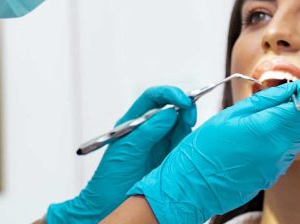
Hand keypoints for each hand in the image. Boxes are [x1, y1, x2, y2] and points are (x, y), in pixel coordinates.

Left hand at [46, 86, 196, 223]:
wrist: (108, 205)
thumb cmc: (110, 178)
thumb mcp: (126, 151)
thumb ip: (146, 132)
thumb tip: (168, 112)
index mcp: (133, 123)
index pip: (152, 99)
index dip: (168, 94)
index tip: (183, 99)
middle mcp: (149, 131)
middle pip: (171, 109)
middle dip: (184, 107)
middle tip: (191, 115)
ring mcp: (161, 144)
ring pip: (181, 126)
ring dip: (188, 124)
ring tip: (190, 129)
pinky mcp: (171, 159)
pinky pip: (185, 145)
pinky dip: (191, 142)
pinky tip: (191, 145)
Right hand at [128, 81, 299, 223]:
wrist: (193, 186)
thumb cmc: (204, 148)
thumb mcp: (230, 114)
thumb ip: (264, 100)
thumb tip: (287, 88)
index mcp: (267, 129)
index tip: (293, 86)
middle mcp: (279, 149)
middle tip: (282, 97)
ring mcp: (278, 165)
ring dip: (293, 122)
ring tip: (270, 116)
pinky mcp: (274, 174)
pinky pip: (289, 151)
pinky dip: (283, 138)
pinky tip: (261, 136)